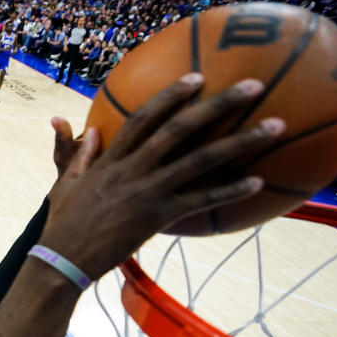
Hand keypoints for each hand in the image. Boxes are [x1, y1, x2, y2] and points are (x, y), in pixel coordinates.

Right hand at [39, 74, 284, 279]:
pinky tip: (257, 181)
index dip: (170, 96)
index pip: (143, 118)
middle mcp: (132, 169)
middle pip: (179, 129)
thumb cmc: (62, 225)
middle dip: (219, 104)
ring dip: (241, 141)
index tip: (197, 77)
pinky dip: (229, 191)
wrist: (62, 259)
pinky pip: (200, 201)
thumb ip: (78, 156)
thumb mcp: (64, 185)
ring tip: (275, 127)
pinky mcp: (156, 217)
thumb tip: (89, 131)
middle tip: (254, 86)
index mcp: (110, 159)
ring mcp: (146, 192)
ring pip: (199, 160)